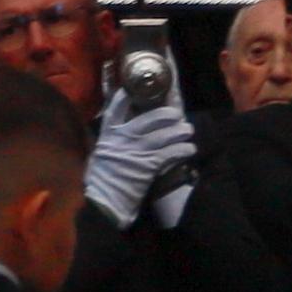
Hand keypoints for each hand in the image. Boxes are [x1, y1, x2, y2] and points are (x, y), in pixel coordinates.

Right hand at [83, 94, 193, 226]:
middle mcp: (122, 139)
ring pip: (163, 135)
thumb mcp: (102, 154)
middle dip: (166, 114)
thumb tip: (126, 128)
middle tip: (177, 114)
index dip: (127, 95)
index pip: (116, 107)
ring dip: (179, 132)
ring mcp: (136, 151)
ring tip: (188, 130)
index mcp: (108, 134)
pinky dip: (182, 150)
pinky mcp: (147, 166)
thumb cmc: (102, 180)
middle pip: (148, 118)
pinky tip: (189, 149)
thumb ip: (112, 141)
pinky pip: (170, 153)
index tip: (138, 87)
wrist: (105, 203)